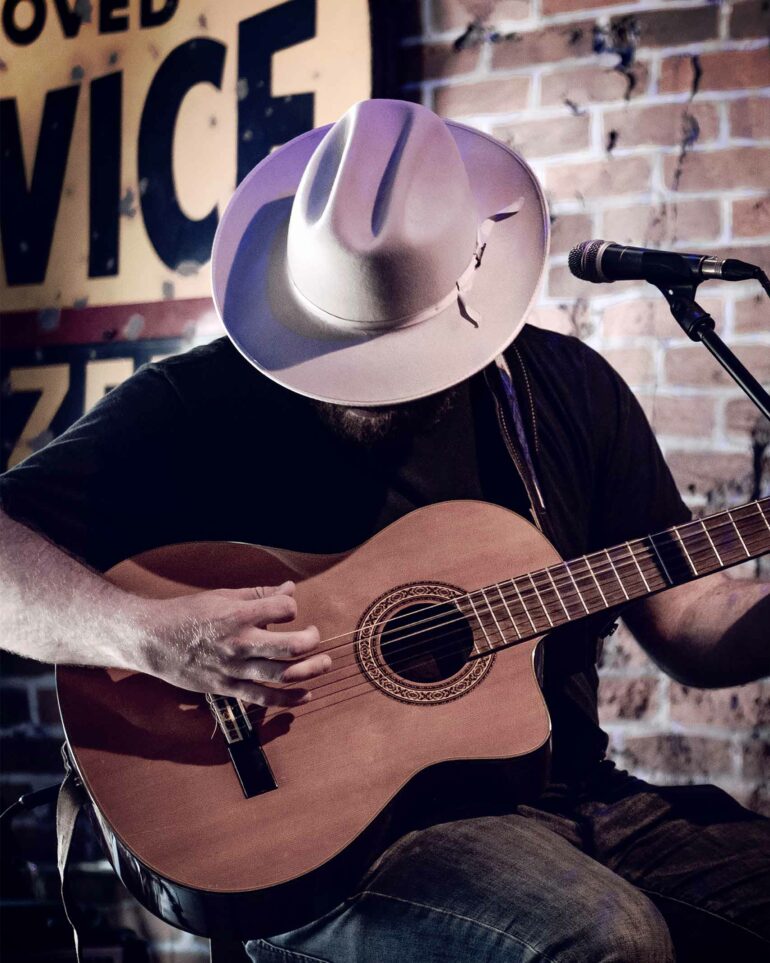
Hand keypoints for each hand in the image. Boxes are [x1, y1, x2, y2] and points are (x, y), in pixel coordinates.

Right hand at [139, 581, 329, 705]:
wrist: (153, 639)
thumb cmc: (188, 613)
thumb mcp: (223, 596)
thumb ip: (259, 594)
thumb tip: (290, 589)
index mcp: (239, 615)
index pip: (284, 609)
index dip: (291, 607)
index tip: (286, 610)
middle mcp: (240, 643)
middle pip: (291, 647)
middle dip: (313, 642)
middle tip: (317, 637)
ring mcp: (235, 669)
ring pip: (283, 675)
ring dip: (311, 671)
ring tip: (324, 664)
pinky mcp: (228, 688)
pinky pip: (264, 698)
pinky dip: (288, 699)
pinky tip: (305, 695)